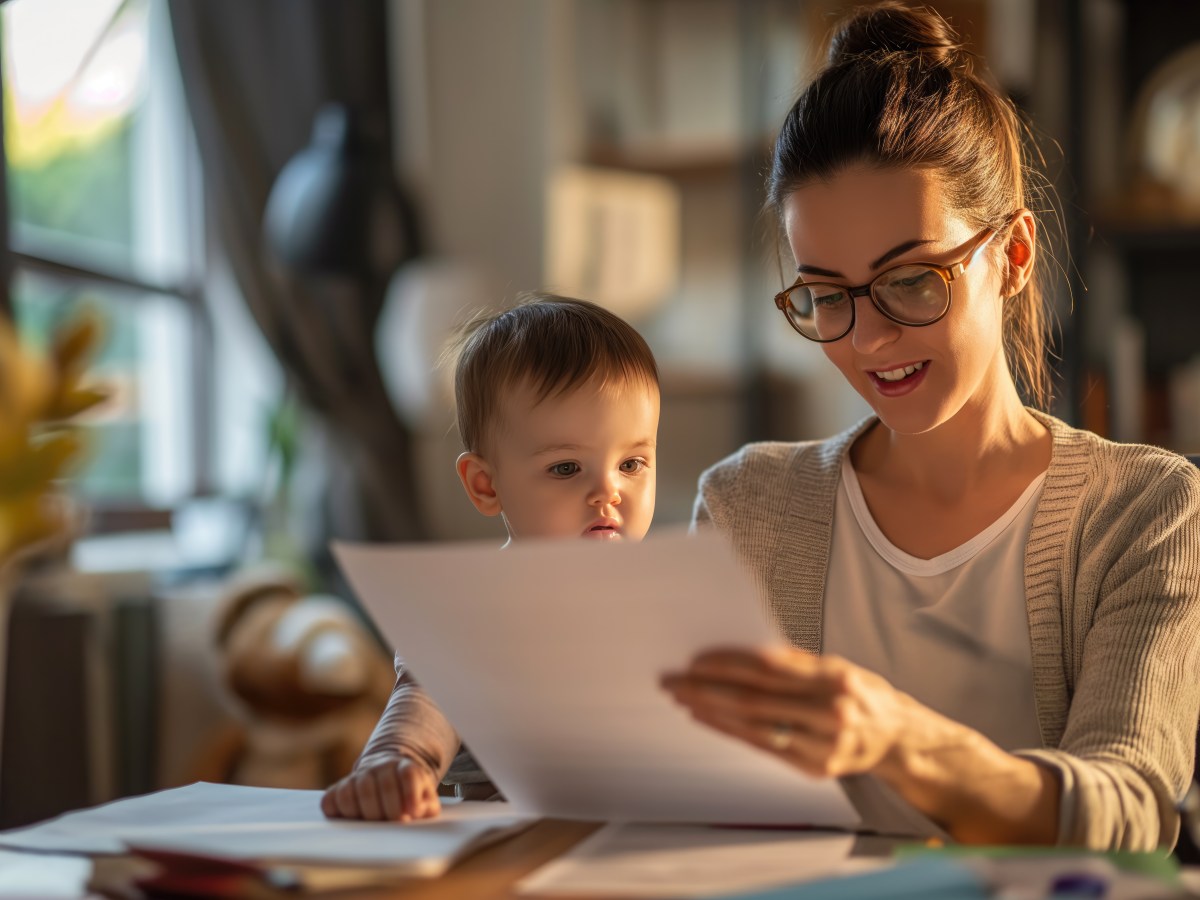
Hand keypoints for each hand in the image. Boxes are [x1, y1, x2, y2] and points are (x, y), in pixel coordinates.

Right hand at [321, 754, 441, 821]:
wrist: (386, 776)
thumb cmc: (408, 795)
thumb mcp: (425, 798)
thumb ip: (427, 806)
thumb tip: (417, 812)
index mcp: (405, 767)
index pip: (408, 774)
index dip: (411, 794)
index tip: (412, 814)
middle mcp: (381, 766)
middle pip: (384, 785)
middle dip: (391, 810)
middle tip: (395, 823)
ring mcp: (359, 775)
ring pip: (358, 789)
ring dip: (368, 813)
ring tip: (376, 825)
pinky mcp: (340, 787)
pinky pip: (333, 798)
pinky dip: (340, 811)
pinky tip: (353, 820)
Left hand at [662, 646, 909, 778]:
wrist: (895, 736)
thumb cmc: (858, 692)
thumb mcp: (833, 666)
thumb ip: (791, 662)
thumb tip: (736, 652)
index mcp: (835, 677)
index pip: (769, 668)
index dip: (727, 663)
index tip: (694, 660)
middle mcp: (831, 711)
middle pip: (754, 700)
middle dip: (706, 689)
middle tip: (673, 681)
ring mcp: (824, 743)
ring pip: (754, 727)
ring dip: (711, 712)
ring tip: (683, 699)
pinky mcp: (816, 767)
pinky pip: (762, 747)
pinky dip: (731, 731)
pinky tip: (708, 719)